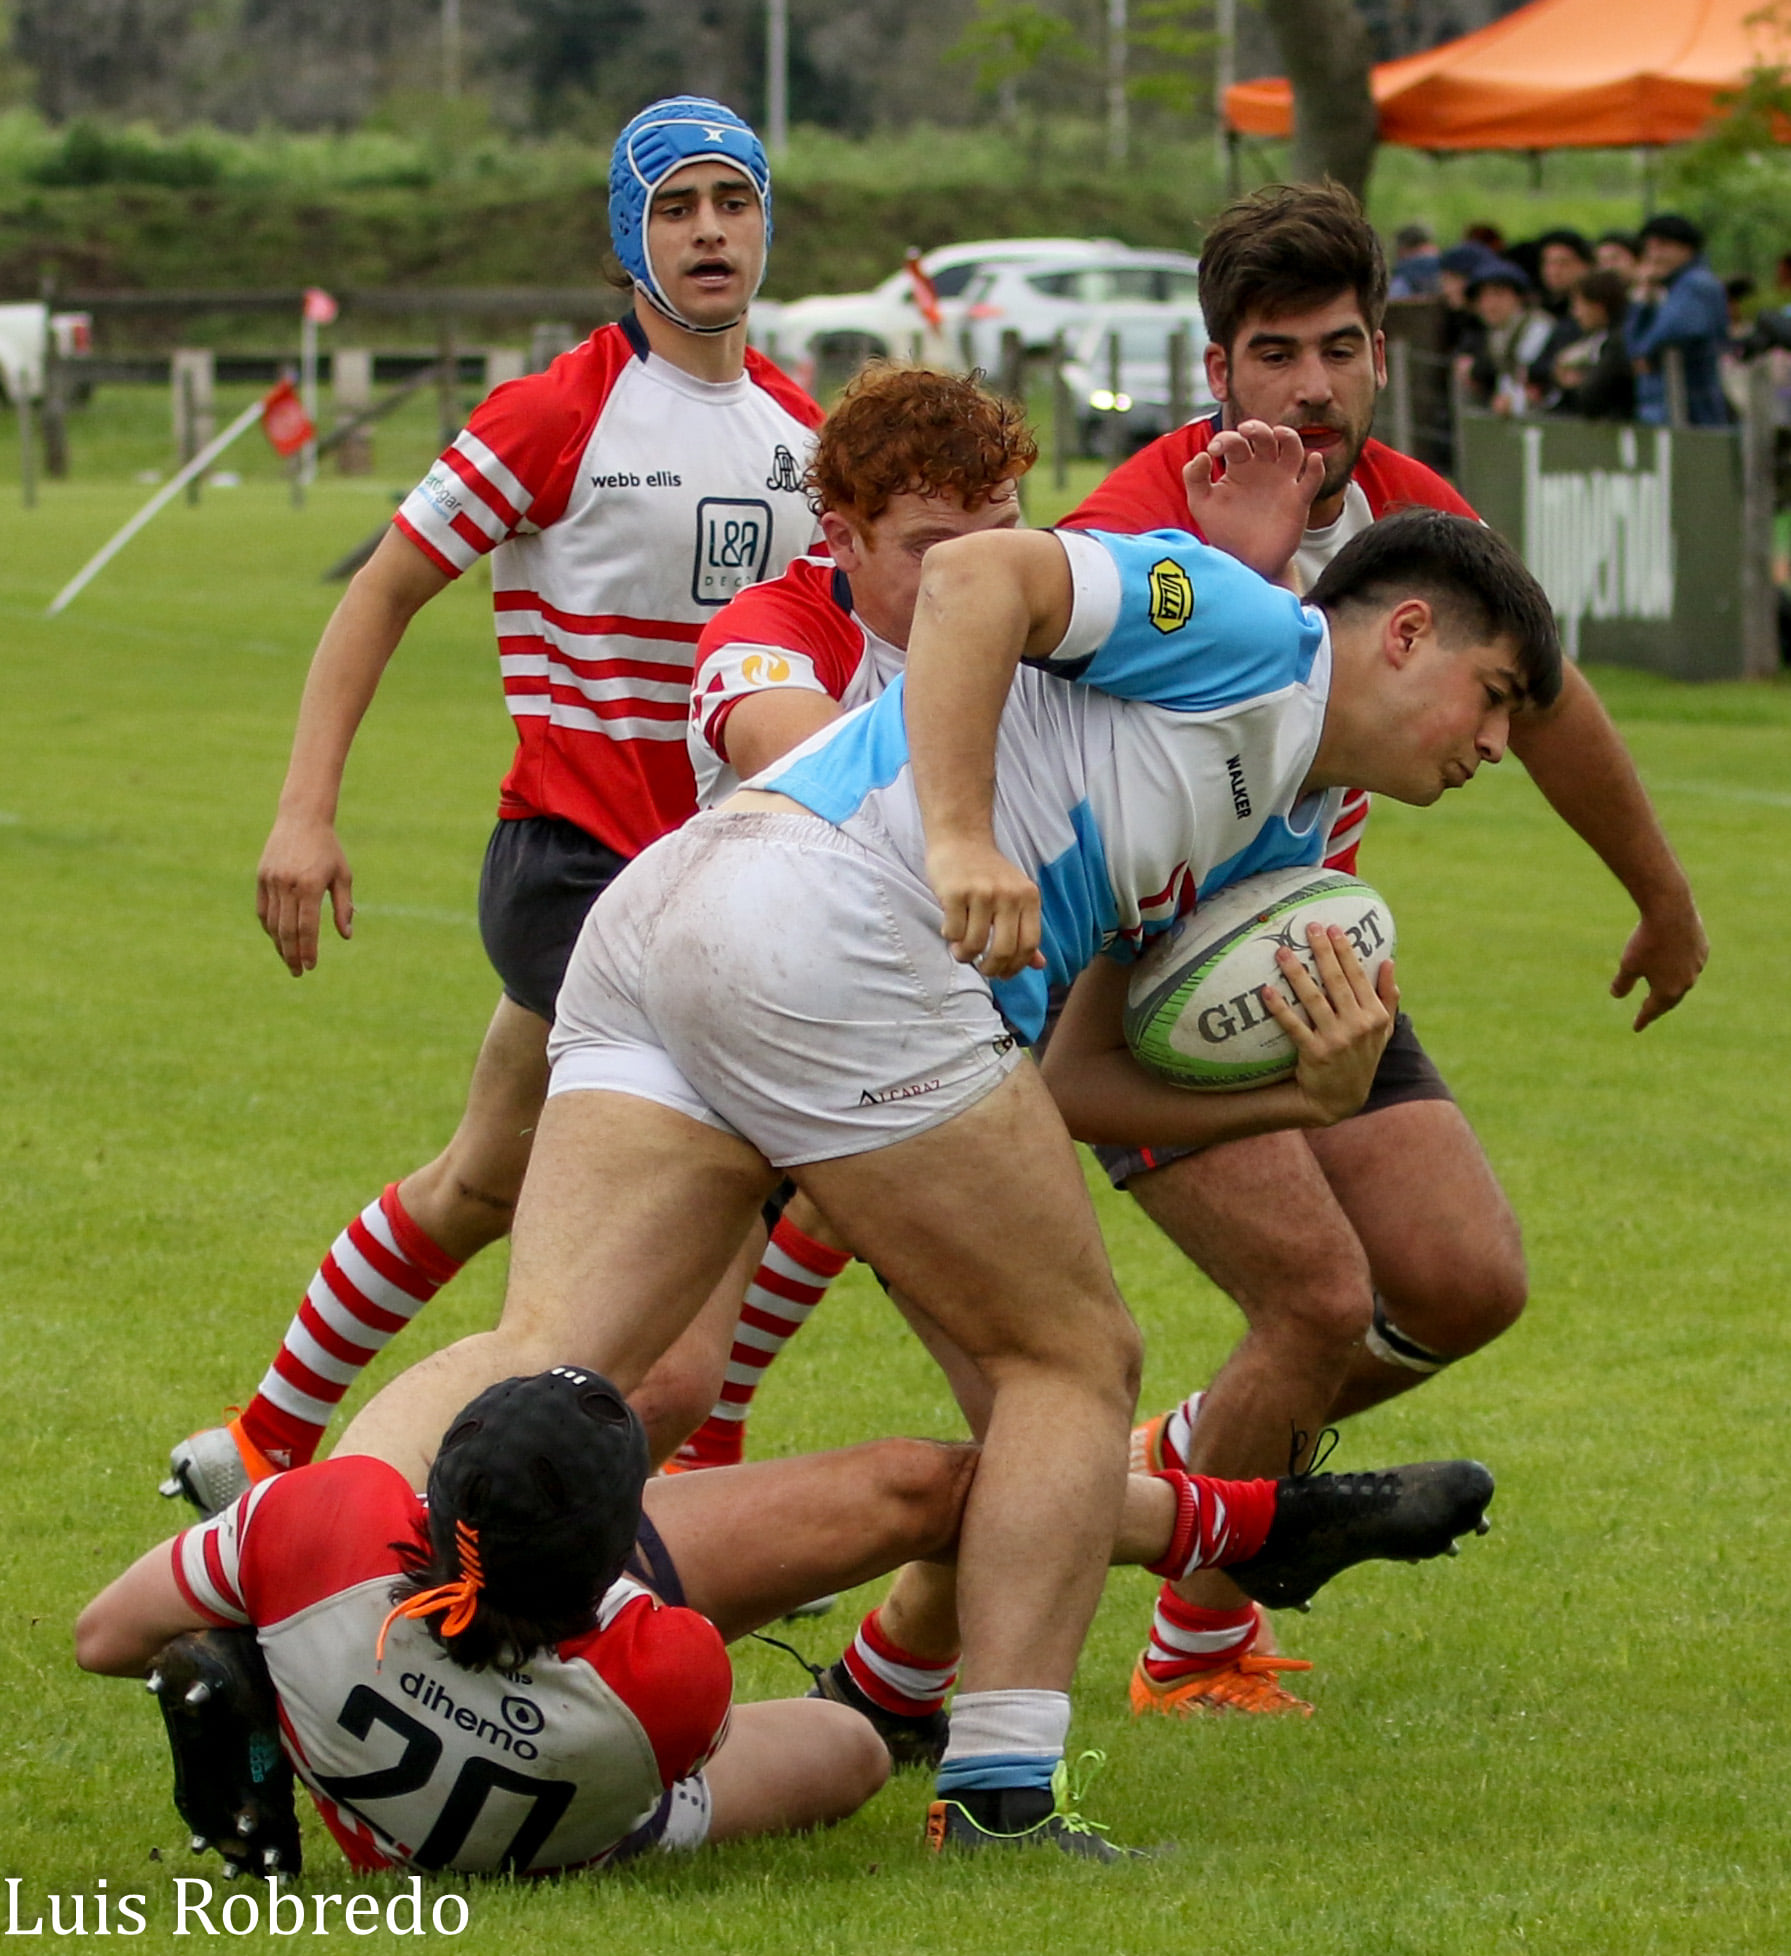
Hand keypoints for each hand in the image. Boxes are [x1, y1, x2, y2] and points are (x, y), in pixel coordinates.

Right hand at [256, 814, 353, 975]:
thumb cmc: (328, 849)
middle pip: (287, 930)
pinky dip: (269, 928)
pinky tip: (278, 939)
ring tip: (288, 960)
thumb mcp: (342, 876)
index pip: (307, 927)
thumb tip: (346, 935)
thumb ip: (343, 906)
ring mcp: (271, 881)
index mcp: (310, 885)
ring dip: (279, 945)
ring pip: (272, 923)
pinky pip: (263, 910)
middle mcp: (288, 885)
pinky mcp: (261, 878)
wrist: (301, 819)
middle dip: (292, 955)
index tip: (311, 966)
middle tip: (298, 972)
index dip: (308, 950)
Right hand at [926, 834, 1043, 979]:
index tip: (1002, 973)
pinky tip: (950, 930)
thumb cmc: (988, 873)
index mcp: (1029, 896)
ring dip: (965, 955)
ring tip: (960, 950)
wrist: (961, 838)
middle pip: (1004, 950)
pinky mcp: (955, 892)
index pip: (1029, 945)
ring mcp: (982, 892)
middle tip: (982, 968)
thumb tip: (1040, 965)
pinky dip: (950, 937)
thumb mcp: (1016, 897)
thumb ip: (1026, 931)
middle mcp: (1009, 894)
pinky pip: (953, 932)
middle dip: (991, 968)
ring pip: (975, 944)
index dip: (1015, 967)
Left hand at [1182, 420, 1323, 581]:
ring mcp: (1283, 482)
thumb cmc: (1223, 530)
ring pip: (1293, 448)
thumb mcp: (1201, 505)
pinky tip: (1314, 459)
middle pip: (1265, 436)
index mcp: (1239, 466)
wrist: (1244, 562)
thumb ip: (1194, 478)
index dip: (1225, 439)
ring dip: (1288, 436)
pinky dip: (1317, 468)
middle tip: (1245, 430)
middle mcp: (1263, 468)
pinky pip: (1312, 479)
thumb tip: (1201, 455)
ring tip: (1279, 433)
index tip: (1212, 450)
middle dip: (1257, 428)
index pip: (1235, 441)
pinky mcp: (1298, 500)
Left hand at [1261, 924, 1398, 1125]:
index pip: (1357, 976)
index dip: (1345, 950)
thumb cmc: (1361, 1058)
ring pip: (1314, 999)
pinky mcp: (1314, 1054)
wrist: (1340, 1099)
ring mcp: (1337, 1040)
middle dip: (1322, 952)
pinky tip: (1267, 991)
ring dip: (1297, 974)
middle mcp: (1358, 1026)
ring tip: (1283, 951)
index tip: (1333, 927)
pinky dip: (1280, 1008)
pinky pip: (1294, 1026)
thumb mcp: (1382, 1031)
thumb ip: (1387, 997)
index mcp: (1374, 1016)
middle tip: (1308, 927)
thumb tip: (1389, 962)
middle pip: (1337, 981)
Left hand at [1611, 898, 1707, 1029]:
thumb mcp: (1628, 964)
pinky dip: (1682, 968)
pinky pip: (1691, 964)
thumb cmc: (1646, 941)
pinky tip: (1678, 966)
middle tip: (1650, 1013)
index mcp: (1667, 991)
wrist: (1670, 911)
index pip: (1652, 1010)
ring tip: (1665, 990)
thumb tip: (1616, 995)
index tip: (1636, 1028)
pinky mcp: (1703, 949)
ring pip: (1684, 981)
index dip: (1642, 1019)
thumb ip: (1623, 983)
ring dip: (1673, 986)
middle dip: (1659, 1006)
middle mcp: (1686, 982)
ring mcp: (1697, 965)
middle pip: (1671, 999)